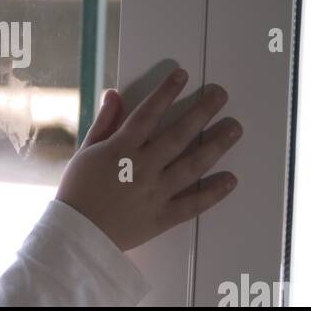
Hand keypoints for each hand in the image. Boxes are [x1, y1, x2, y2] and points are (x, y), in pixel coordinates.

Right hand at [56, 68, 242, 250]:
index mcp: (120, 150)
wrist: (77, 235)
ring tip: (234, 128)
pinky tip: (231, 179)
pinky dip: (213, 193)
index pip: (148, 114)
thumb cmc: (78, 191)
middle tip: (221, 95)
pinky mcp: (162, 217)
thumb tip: (114, 93)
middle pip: (178, 135)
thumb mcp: (86, 151)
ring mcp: (155, 193)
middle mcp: (142, 168)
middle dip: (202, 112)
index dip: (166, 92)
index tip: (182, 75)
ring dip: (216, 145)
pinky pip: (192, 204)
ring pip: (192, 166)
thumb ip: (104, 122)